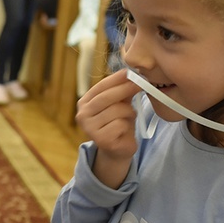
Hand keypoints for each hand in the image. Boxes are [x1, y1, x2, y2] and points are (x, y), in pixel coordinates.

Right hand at [76, 69, 141, 186]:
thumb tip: (133, 75)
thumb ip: (123, 90)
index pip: (100, 87)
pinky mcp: (101, 140)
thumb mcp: (119, 104)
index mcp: (84, 103)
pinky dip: (127, 126)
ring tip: (129, 117)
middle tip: (140, 84)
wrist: (117, 149)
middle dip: (125, 89)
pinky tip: (124, 130)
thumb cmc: (117, 123)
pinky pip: (120, 124)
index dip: (116, 79)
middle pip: (106, 97)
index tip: (130, 73)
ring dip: (129, 112)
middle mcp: (82, 115)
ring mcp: (90, 128)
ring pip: (116, 111)